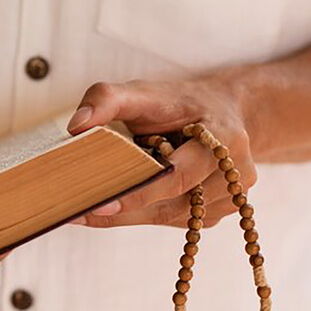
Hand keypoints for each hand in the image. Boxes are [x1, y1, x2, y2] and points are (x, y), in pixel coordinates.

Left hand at [66, 77, 255, 227]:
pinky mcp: (214, 214)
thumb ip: (107, 99)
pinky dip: (141, 213)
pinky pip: (171, 219)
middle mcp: (235, 174)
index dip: (139, 193)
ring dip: (129, 214)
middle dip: (123, 209)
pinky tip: (115, 203)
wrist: (222, 112)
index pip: (178, 176)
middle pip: (171, 204)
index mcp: (225, 139)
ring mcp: (229, 198)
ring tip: (86, 206)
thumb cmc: (178, 103)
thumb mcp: (144, 91)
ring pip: (169, 216)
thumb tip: (77, 125)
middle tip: (75, 211)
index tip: (99, 204)